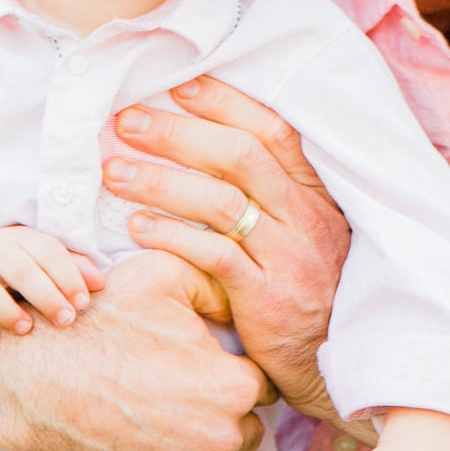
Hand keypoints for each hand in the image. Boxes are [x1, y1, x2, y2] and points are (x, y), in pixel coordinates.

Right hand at [0, 227, 106, 343]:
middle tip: (66, 321)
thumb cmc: (4, 264)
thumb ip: (69, 267)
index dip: (68, 275)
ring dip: (4, 307)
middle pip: (20, 268)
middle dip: (45, 294)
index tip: (84, 302)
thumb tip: (101, 284)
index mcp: (20, 239)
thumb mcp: (35, 258)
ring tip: (24, 329)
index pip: (48, 251)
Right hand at [0, 250, 278, 450]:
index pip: (263, 388)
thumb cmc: (98, 322)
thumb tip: (241, 298)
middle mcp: (219, 435)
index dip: (240, 377)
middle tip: (196, 403)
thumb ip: (215, 282)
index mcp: (231, 384)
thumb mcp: (163, 275)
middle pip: (246, 434)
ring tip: (188, 443)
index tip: (218, 372)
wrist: (32, 376)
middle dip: (229, 420)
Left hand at [101, 76, 350, 417]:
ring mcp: (290, 256)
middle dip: (179, 133)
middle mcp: (307, 218)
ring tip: (113, 172)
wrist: (336, 364)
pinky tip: (136, 227)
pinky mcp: (268, 297)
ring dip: (162, 180)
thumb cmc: (305, 293)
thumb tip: (208, 147)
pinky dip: (172, 235)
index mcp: (316, 195)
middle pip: (241, 156)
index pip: (273, 131)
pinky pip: (215, 255)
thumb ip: (268, 195)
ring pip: (223, 201)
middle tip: (127, 121)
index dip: (226, 104)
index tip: (179, 86)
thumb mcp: (301, 236)